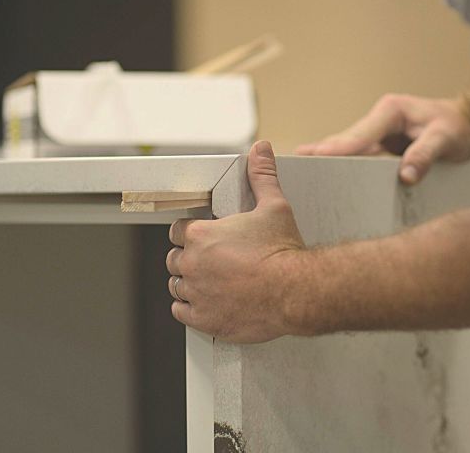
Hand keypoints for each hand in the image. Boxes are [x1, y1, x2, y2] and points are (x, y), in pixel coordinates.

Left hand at [166, 140, 305, 342]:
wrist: (296, 292)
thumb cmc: (283, 252)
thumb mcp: (274, 206)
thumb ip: (262, 176)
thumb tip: (262, 150)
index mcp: (201, 235)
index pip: (178, 231)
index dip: (191, 234)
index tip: (204, 239)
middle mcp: (193, 263)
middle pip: (174, 259)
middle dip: (189, 259)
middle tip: (210, 262)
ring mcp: (196, 293)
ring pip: (177, 286)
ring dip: (188, 284)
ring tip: (209, 283)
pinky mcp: (203, 318)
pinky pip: (181, 312)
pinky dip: (190, 309)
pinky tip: (205, 304)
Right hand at [295, 93, 469, 183]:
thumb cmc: (459, 128)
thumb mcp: (448, 139)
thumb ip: (426, 155)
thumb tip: (406, 176)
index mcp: (390, 112)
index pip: (359, 134)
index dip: (337, 147)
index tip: (315, 156)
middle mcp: (379, 121)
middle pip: (345, 141)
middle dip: (321, 154)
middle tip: (294, 166)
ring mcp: (378, 134)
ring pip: (347, 150)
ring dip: (327, 161)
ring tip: (299, 173)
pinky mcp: (380, 147)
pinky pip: (357, 158)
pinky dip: (342, 166)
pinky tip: (323, 177)